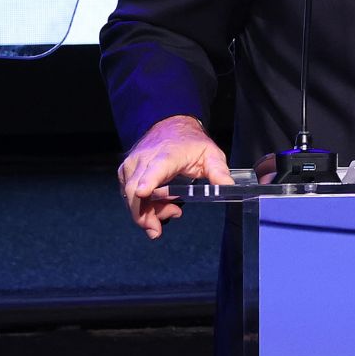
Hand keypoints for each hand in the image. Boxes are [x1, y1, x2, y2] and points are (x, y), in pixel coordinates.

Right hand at [117, 115, 233, 238]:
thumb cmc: (191, 143)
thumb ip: (219, 173)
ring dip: (146, 213)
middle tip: (158, 229)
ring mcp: (132, 165)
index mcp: (169, 154)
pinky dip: (141, 207)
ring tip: (172, 211)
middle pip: (136, 190)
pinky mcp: (125, 172)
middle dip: (144, 215)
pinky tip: (159, 206)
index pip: (157, 168)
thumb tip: (229, 188)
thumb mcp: (211, 155)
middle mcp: (145, 158)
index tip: (144, 193)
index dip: (149, 181)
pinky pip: (127, 196)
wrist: (171, 126)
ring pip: (129, 196)